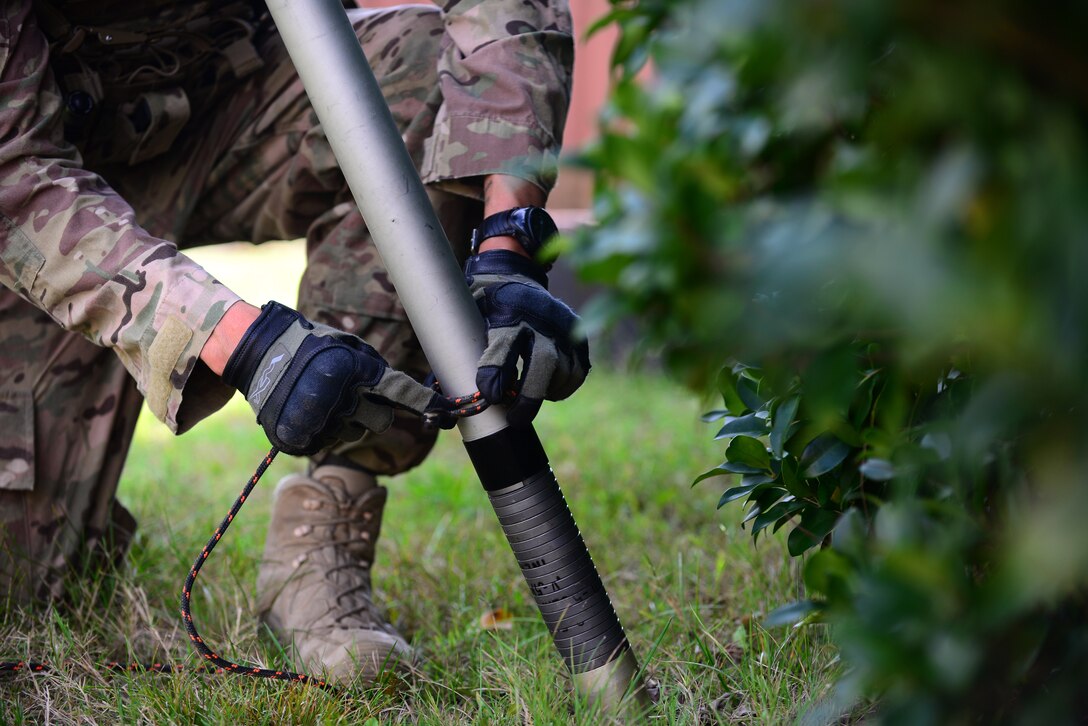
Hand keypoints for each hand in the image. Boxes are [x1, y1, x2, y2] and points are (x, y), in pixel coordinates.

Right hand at [222, 301, 453, 455]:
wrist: (256, 354)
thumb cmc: (308, 344)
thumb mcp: (345, 345)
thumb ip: (374, 368)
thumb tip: (405, 391)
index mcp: (352, 370)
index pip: (399, 391)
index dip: (424, 402)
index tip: (445, 410)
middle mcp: (338, 398)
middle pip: (381, 420)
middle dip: (374, 410)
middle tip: (354, 396)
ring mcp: (318, 422)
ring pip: (354, 433)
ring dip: (346, 419)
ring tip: (321, 397)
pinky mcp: (299, 439)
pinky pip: (328, 441)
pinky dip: (323, 429)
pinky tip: (307, 410)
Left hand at [464, 250, 589, 425]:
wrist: (513, 272)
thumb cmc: (484, 306)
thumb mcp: (466, 321)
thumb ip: (458, 360)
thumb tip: (443, 413)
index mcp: (505, 312)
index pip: (502, 346)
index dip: (497, 374)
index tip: (491, 396)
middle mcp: (537, 318)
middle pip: (543, 362)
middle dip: (530, 396)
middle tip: (515, 419)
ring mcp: (561, 325)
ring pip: (564, 370)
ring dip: (547, 391)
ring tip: (530, 397)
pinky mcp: (576, 332)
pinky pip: (578, 369)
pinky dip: (565, 385)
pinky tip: (550, 389)